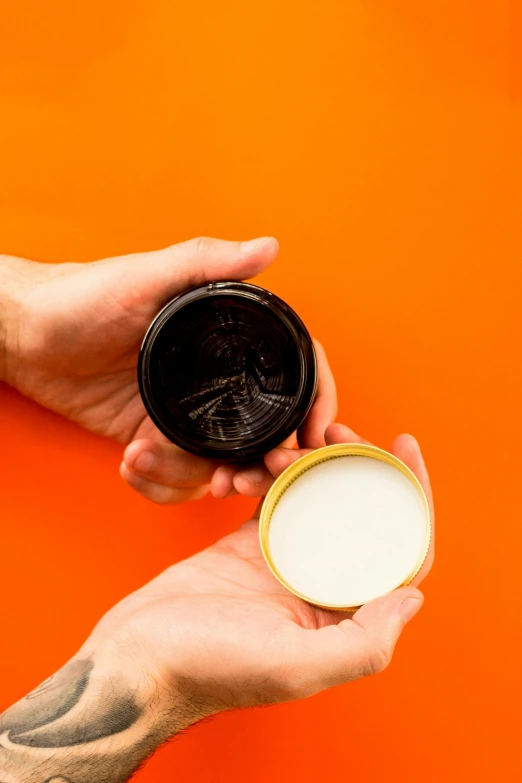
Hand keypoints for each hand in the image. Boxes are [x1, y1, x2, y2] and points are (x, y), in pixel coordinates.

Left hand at [0, 237, 336, 503]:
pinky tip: (131, 463)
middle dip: (260, 464)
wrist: (25, 336)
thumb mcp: (144, 276)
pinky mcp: (154, 438)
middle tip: (235, 478)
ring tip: (150, 459)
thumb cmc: (80, 296)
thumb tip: (268, 247)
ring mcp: (186, 413)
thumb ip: (207, 262)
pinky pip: (177, 476)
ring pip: (221, 462)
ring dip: (193, 477)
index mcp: (225, 338)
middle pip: (265, 430)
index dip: (314, 403)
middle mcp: (214, 378)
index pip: (290, 371)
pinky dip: (159, 483)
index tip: (315, 437)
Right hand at [89, 424, 433, 710]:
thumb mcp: (293, 666)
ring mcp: (285, 562)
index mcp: (342, 617)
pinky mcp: (250, 545)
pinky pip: (275, 496)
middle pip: (361, 517)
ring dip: (317, 463)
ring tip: (306, 433)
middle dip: (363, 467)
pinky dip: (274, 472)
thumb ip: (363, 644)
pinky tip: (269, 452)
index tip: (405, 448)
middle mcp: (320, 587)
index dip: (414, 500)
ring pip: (318, 501)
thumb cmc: (209, 668)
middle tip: (342, 428)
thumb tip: (415, 598)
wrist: (137, 657)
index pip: (400, 554)